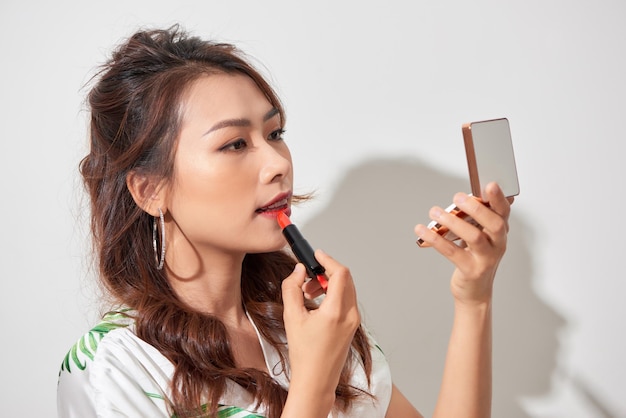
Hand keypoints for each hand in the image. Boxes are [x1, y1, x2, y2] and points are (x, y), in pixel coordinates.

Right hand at [281, 250, 359, 404]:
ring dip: (328, 284)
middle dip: (325, 272)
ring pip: (346, 289)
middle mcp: (350, 315)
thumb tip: (297, 271)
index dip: (328, 260)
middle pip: (345, 279)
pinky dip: (332, 295)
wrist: (316, 381)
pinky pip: (346, 301)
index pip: (340, 273)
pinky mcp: (352, 326)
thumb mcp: (292, 317)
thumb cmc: (304, 355)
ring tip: (307, 293)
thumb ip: (292, 288)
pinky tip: (315, 304)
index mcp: (337, 311)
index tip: (316, 255)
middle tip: (306, 278)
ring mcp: (354, 321)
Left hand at [414, 182, 512, 305]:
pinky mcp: (471, 270)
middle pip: (494, 224)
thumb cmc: (476, 259)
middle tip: (457, 197)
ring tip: (435, 212)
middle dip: (476, 208)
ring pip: (473, 237)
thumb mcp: (481, 237)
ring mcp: (486, 259)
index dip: (498, 198)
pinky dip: (436, 239)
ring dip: (452, 222)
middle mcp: (497, 245)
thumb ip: (478, 218)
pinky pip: (452, 252)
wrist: (475, 292)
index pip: (504, 212)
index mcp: (500, 233)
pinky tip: (422, 230)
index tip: (489, 184)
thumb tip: (472, 194)